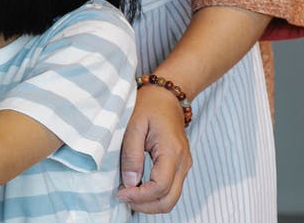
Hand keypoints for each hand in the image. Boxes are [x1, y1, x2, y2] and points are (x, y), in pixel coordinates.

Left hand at [116, 85, 192, 212]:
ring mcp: (184, 166)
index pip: (160, 187)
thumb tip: (130, 182)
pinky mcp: (180, 166)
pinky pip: (171, 189)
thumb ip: (131, 155)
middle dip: (145, 205)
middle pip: (169, 200)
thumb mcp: (133, 126)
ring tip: (128, 194)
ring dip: (150, 203)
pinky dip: (155, 195)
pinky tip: (137, 188)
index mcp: (172, 152)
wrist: (166, 97)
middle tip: (122, 197)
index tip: (119, 192)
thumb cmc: (148, 106)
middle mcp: (183, 162)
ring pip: (172, 198)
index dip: (139, 196)